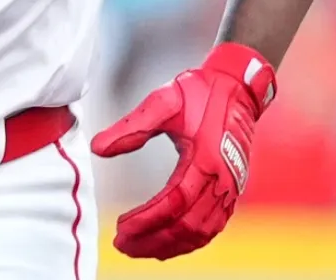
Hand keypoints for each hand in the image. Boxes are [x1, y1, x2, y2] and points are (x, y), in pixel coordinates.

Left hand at [90, 43, 275, 259]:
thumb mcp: (163, 101)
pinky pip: (213, 226)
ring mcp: (229, 188)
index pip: (173, 202)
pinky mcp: (231, 190)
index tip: (121, 228)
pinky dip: (190, 240)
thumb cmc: (202, 92)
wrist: (237, 88)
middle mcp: (221, 179)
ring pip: (201, 231)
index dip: (146, 220)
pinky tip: (169, 242)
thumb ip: (131, 128)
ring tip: (140, 247)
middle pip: (187, 225)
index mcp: (205, 158)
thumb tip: (98, 148)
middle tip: (123, 244)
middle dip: (153, 239)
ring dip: (170, 245)